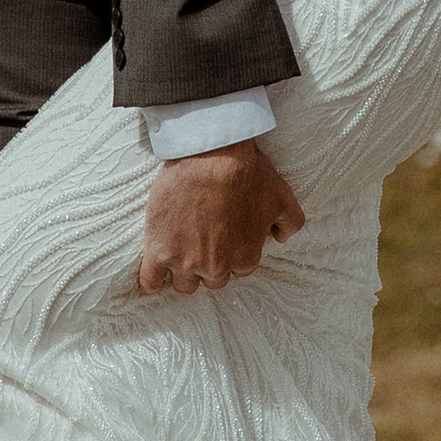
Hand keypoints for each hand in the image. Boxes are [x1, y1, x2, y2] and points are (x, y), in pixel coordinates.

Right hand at [135, 141, 306, 295]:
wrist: (212, 156)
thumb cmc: (247, 173)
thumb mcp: (282, 197)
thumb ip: (289, 223)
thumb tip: (280, 238)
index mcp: (245, 258)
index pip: (238, 270)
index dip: (231, 253)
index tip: (223, 238)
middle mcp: (217, 267)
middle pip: (211, 279)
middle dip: (208, 263)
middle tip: (202, 240)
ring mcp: (186, 261)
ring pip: (184, 284)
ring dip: (183, 272)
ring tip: (178, 254)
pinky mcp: (160, 251)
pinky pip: (150, 280)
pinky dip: (151, 281)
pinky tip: (154, 274)